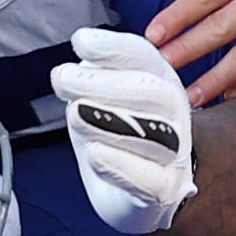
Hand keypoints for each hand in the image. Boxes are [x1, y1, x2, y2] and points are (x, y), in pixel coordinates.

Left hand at [53, 27, 198, 232]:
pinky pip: (150, 180)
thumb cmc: (121, 139)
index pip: (145, 58)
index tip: (80, 41)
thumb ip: (97, 77)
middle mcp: (175, 116)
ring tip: (75, 112)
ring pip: (155, 133)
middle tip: (60, 78)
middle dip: (105, 82)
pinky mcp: (164, 192)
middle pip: (153, 92)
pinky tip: (94, 153)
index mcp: (161, 83)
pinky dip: (121, 165)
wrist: (147, 194)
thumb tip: (82, 57)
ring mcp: (174, 155)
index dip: (114, 47)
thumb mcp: (106, 101)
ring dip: (111, 120)